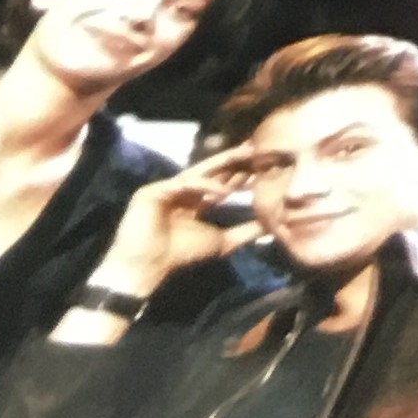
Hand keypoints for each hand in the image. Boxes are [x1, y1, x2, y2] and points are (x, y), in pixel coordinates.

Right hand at [93, 148, 265, 299]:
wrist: (146, 268)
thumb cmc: (180, 255)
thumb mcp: (221, 242)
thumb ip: (245, 233)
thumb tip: (271, 226)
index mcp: (196, 200)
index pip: (222, 181)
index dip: (242, 173)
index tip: (265, 165)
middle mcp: (183, 190)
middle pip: (213, 170)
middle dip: (235, 160)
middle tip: (258, 149)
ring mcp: (168, 188)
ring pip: (199, 171)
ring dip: (222, 164)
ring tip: (246, 158)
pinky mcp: (155, 191)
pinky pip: (182, 184)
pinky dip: (202, 187)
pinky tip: (221, 192)